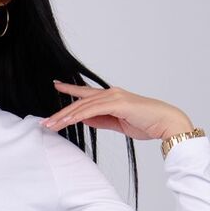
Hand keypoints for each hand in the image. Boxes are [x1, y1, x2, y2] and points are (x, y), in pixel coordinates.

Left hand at [44, 80, 193, 142]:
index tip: (56, 85)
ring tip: (50, 125)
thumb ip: (101, 120)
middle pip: (80, 101)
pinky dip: (78, 116)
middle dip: (61, 112)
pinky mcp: (117, 104)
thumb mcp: (118, 124)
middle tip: (44, 121)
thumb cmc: (146, 124)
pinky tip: (66, 121)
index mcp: (112, 97)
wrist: (165, 123)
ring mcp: (114, 97)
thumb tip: (85, 119)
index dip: (70, 89)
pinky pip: (92, 110)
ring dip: (65, 116)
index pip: (86, 93)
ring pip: (82, 106)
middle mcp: (111, 93)